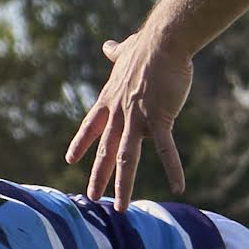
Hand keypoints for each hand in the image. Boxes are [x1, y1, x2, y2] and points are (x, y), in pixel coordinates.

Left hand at [69, 21, 197, 205]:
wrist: (162, 42)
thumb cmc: (147, 45)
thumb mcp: (125, 51)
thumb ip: (115, 53)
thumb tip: (109, 45)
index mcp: (110, 100)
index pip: (90, 126)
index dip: (80, 143)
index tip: (69, 160)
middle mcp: (119, 113)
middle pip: (105, 150)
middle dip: (98, 176)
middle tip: (92, 197)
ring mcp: (137, 118)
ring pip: (127, 158)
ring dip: (123, 184)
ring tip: (121, 207)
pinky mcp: (159, 118)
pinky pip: (165, 150)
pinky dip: (173, 169)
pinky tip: (178, 188)